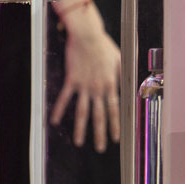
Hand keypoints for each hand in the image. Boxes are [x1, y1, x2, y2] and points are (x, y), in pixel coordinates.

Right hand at [50, 0, 121, 150]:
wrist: (87, 35)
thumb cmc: (104, 45)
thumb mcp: (120, 59)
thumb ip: (124, 75)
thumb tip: (131, 87)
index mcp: (110, 84)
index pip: (114, 109)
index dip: (114, 125)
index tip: (115, 139)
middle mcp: (98, 88)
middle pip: (99, 116)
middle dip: (99, 134)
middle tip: (100, 148)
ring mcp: (84, 85)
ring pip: (82, 112)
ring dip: (80, 129)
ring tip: (79, 142)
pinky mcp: (71, 80)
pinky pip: (64, 98)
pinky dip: (58, 110)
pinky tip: (53, 121)